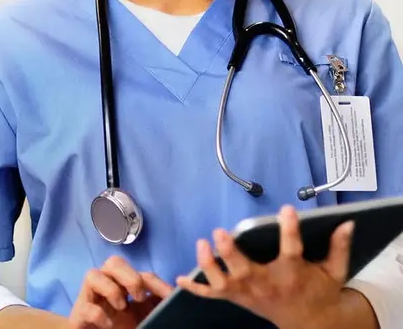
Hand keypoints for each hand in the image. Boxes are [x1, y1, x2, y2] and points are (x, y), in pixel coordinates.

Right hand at [67, 255, 173, 328]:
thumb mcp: (148, 319)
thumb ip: (159, 308)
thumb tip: (176, 298)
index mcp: (128, 291)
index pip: (143, 276)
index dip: (158, 283)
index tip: (171, 296)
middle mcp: (109, 289)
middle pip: (114, 262)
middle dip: (129, 276)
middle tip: (140, 297)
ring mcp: (92, 300)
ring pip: (93, 274)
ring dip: (111, 288)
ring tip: (121, 307)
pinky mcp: (79, 315)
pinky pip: (85, 305)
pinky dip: (97, 313)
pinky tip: (107, 324)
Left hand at [176, 205, 354, 328]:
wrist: (309, 322)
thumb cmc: (319, 290)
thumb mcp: (334, 271)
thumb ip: (339, 247)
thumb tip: (347, 222)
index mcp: (291, 273)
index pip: (291, 249)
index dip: (289, 229)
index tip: (287, 210)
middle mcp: (265, 283)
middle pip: (244, 269)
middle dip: (230, 252)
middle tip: (220, 232)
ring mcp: (247, 292)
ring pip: (223, 282)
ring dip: (209, 265)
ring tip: (201, 244)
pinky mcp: (237, 298)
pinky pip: (212, 295)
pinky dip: (196, 288)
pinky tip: (180, 278)